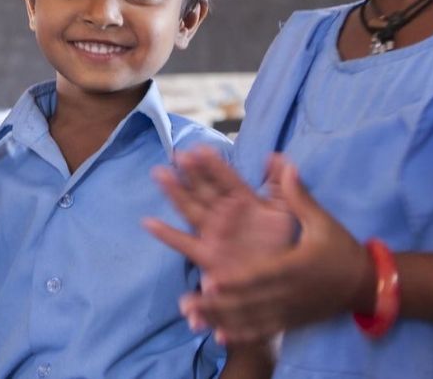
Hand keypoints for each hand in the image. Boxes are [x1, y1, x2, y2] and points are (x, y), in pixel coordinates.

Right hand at [145, 152, 298, 329]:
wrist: (275, 283)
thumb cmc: (279, 245)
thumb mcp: (283, 213)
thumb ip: (280, 186)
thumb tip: (276, 155)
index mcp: (242, 201)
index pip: (226, 178)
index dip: (214, 165)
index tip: (201, 149)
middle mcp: (223, 214)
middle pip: (204, 189)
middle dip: (192, 173)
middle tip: (179, 155)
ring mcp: (212, 233)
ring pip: (190, 209)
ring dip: (175, 192)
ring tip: (161, 174)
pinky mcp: (206, 255)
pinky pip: (183, 243)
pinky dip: (166, 234)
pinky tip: (149, 222)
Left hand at [173, 160, 371, 342]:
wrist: (364, 285)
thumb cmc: (341, 250)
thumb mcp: (321, 221)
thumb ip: (297, 195)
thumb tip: (281, 161)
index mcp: (294, 267)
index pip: (260, 277)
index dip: (235, 281)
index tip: (211, 279)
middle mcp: (287, 293)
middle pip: (249, 303)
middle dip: (221, 304)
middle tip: (193, 302)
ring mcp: (288, 311)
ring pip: (251, 320)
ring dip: (223, 321)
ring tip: (197, 321)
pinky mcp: (289, 321)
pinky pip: (261, 331)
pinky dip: (240, 334)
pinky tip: (220, 337)